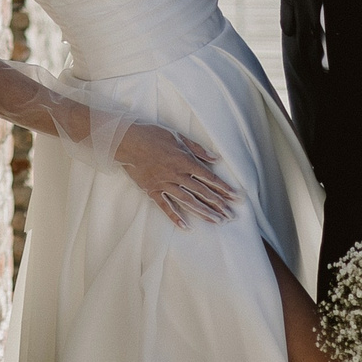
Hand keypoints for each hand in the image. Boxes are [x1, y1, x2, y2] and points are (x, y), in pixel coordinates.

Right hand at [115, 123, 237, 226]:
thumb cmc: (152, 135)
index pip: (209, 178)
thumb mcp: (178, 137)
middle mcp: (177, 175)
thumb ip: (197, 149)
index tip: (236, 197)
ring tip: (217, 221)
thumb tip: (215, 158)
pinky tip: (186, 226)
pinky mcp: (152, 190)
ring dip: (204, 212)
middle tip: (231, 216)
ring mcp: (164, 184)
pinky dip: (175, 216)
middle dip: (218, 204)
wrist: (126, 141)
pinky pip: (165, 206)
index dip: (224, 188)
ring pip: (188, 201)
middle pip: (202, 192)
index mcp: (185, 161)